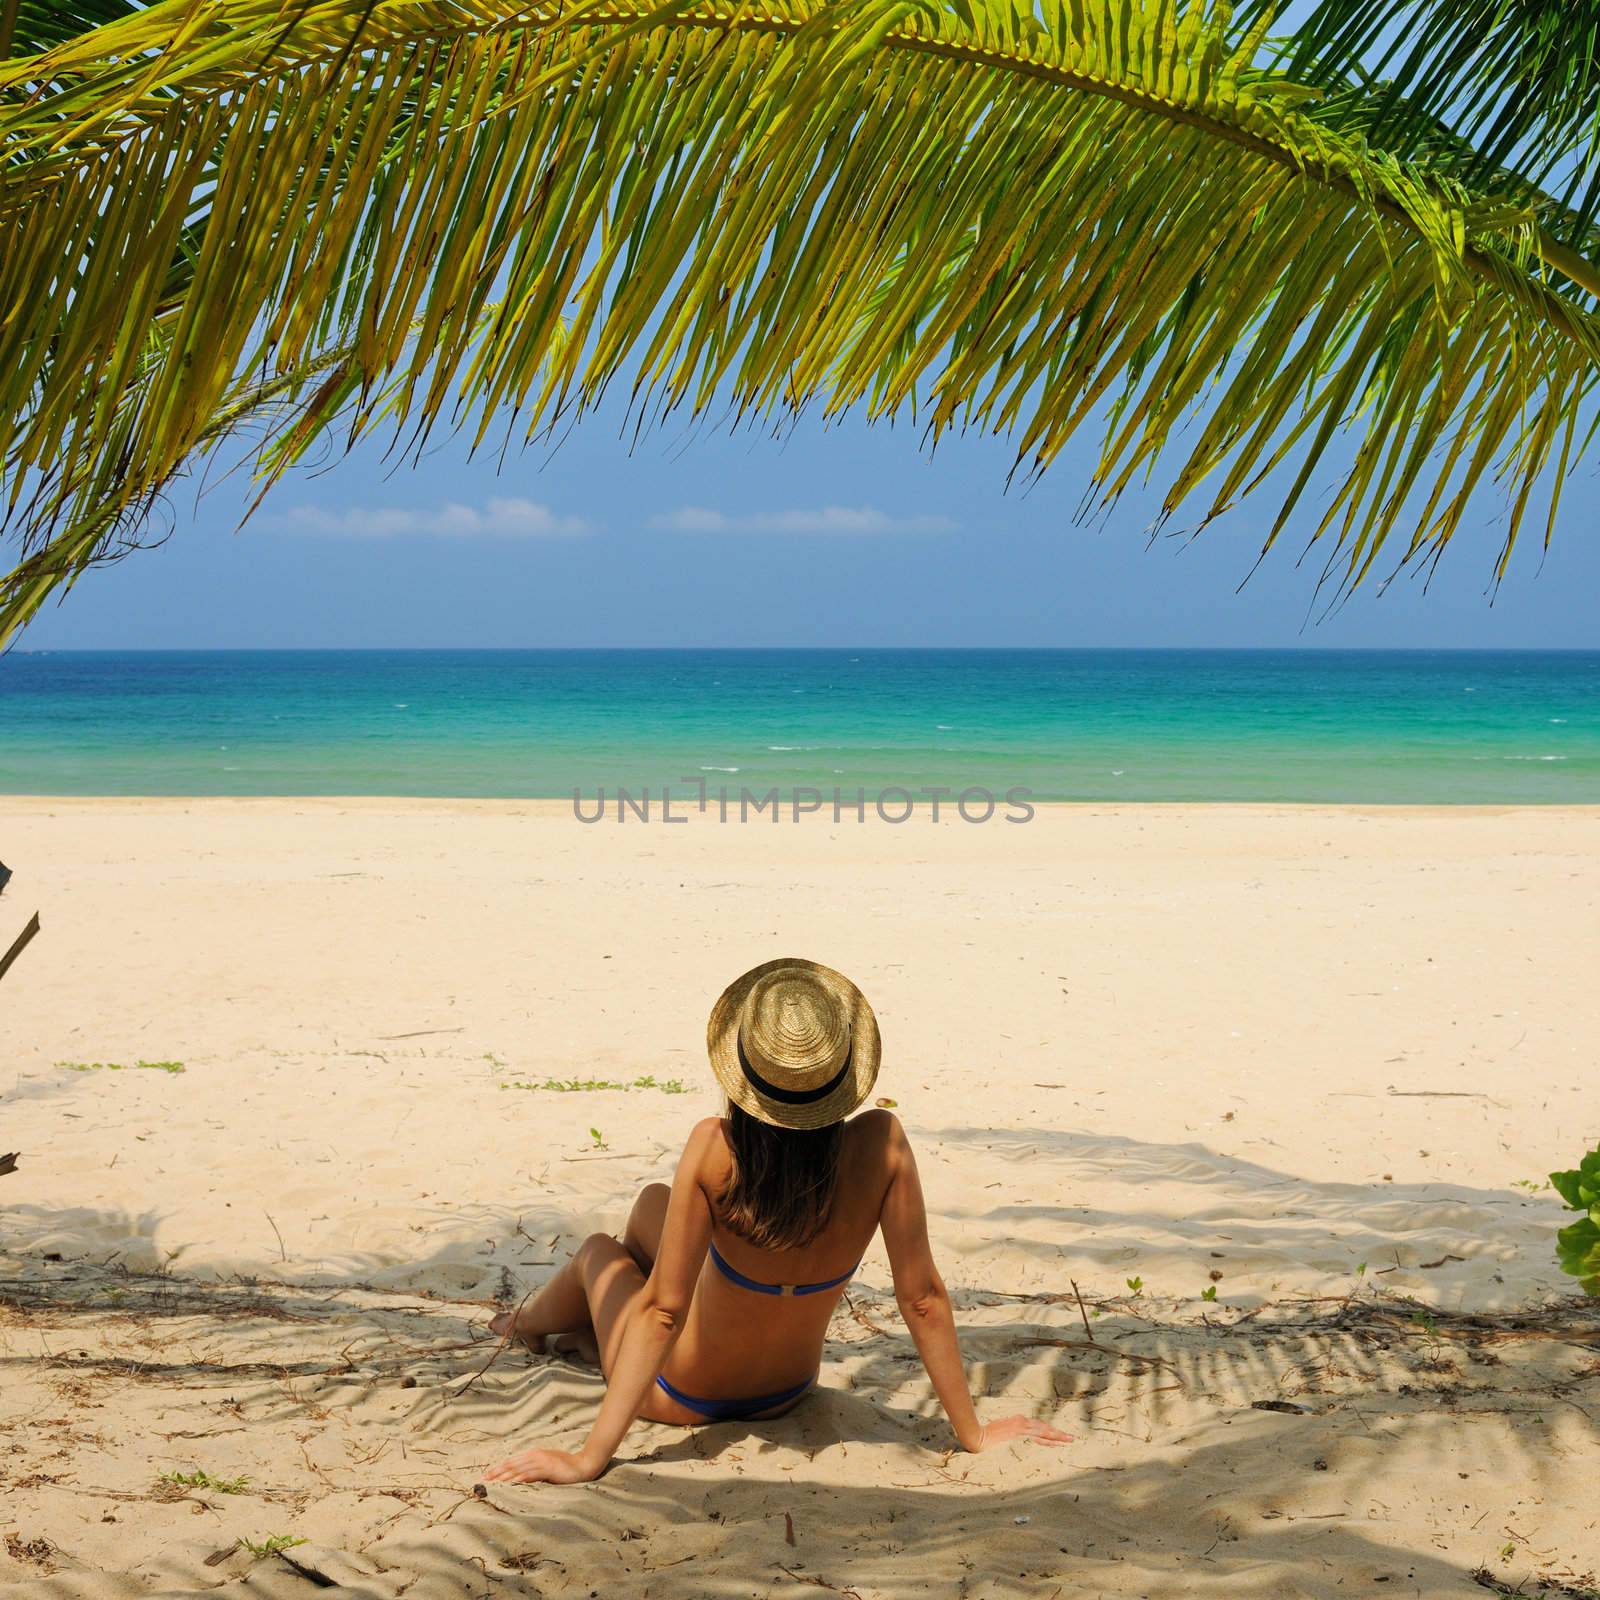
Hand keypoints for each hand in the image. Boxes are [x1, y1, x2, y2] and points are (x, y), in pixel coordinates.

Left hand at [482, 1447, 601, 1484]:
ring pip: (520, 1468)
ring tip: (494, 1482)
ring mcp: (542, 1461)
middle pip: (513, 1464)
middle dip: (497, 1472)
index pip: (512, 1461)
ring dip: (506, 1475)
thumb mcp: (546, 1468)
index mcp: (534, 1454)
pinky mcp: (549, 1468)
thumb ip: (533, 1471)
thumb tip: (517, 1479)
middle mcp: (536, 1455)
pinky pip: (532, 1473)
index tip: (486, 1475)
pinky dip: (522, 1477)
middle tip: (484, 1479)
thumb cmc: (565, 1467)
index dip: (498, 1468)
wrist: (583, 1465)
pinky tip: (513, 1482)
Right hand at [972, 1415, 1072, 1451]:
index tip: (1060, 1436)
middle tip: (1072, 1438)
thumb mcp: (999, 1436)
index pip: (1038, 1428)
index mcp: (1018, 1423)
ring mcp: (1020, 1426)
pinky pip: (1036, 1435)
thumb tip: (1011, 1440)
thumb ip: (1008, 1436)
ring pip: (1043, 1431)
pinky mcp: (1018, 1431)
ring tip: (1068, 1440)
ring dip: (1057, 1436)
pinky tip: (1056, 1441)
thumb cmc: (986, 1437)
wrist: (977, 1436)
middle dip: (1058, 1434)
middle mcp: (1021, 1423)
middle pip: (1044, 1429)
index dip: (1050, 1433)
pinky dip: (1047, 1437)